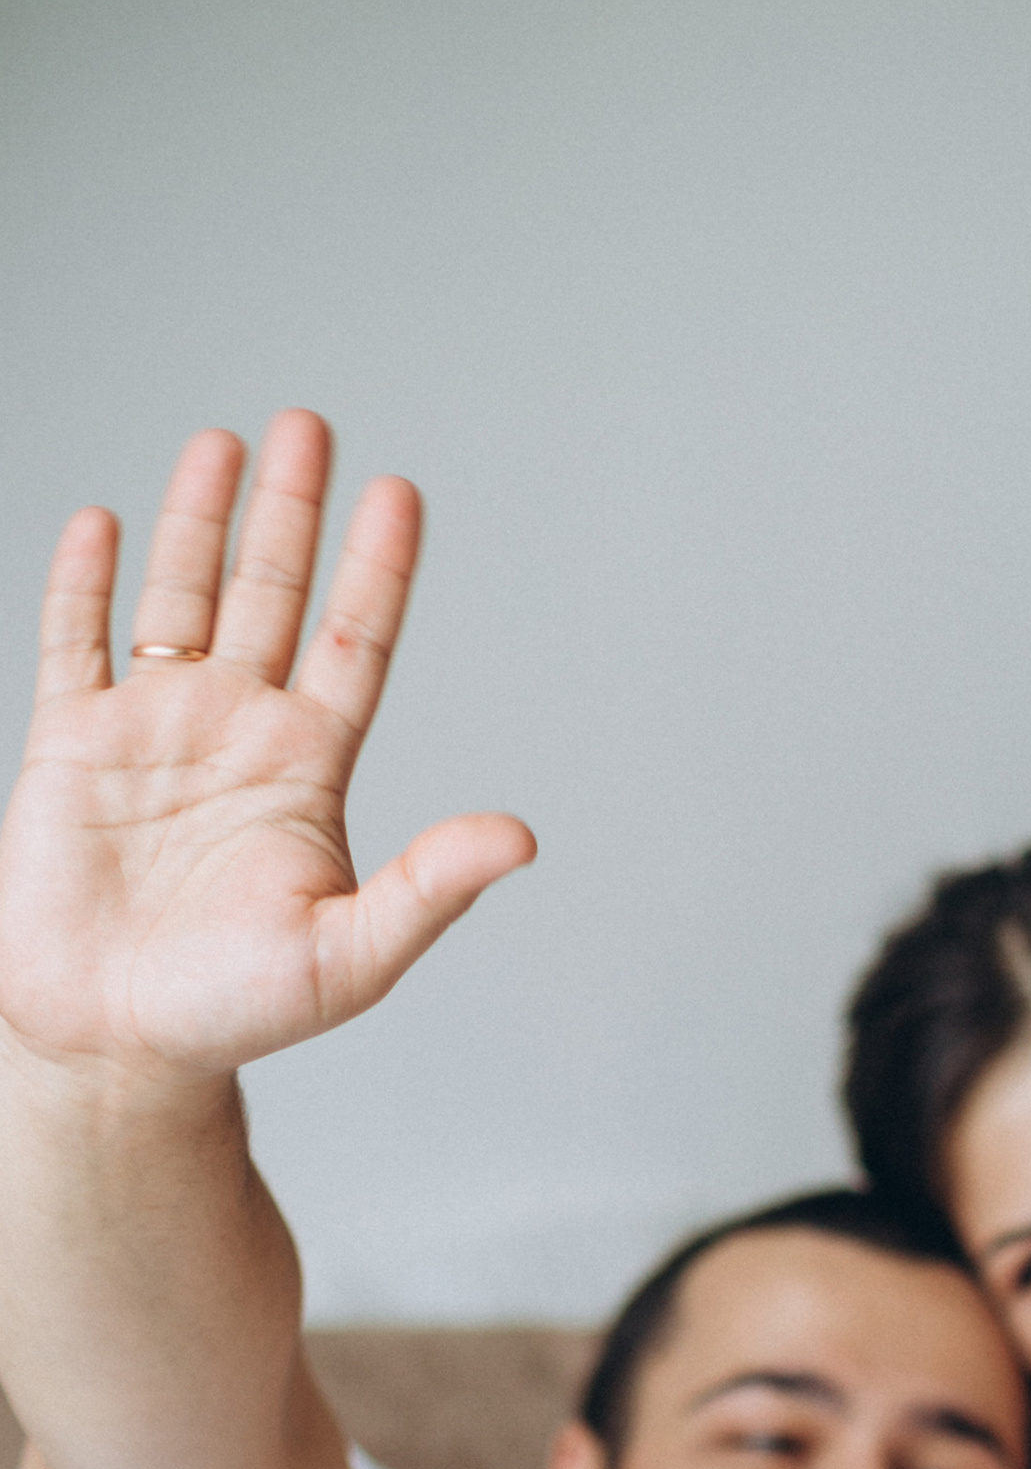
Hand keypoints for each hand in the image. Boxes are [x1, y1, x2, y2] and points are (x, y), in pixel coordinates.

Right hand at [0, 414, 532, 1086]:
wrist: (116, 1044)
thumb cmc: (235, 1013)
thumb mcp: (352, 953)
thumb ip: (431, 887)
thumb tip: (521, 838)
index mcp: (308, 771)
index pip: (354, 643)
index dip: (378, 569)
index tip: (400, 491)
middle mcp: (236, 732)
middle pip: (272, 595)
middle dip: (292, 512)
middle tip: (310, 424)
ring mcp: (152, 729)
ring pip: (181, 597)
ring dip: (202, 521)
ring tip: (225, 441)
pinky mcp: (71, 745)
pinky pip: (73, 642)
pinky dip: (84, 582)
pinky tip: (102, 521)